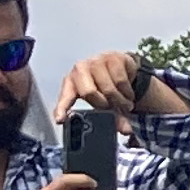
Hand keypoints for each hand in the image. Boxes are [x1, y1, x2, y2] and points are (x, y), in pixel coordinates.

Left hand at [51, 50, 180, 119]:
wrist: (121, 65)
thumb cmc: (106, 85)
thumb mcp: (106, 103)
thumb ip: (113, 118)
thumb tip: (126, 131)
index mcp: (72, 83)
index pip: (65, 97)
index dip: (62, 109)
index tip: (61, 120)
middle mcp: (80, 70)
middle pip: (88, 93)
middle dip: (103, 104)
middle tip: (112, 107)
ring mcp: (95, 62)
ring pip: (108, 89)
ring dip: (121, 101)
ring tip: (125, 103)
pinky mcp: (112, 58)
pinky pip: (121, 81)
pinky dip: (128, 92)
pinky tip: (128, 93)